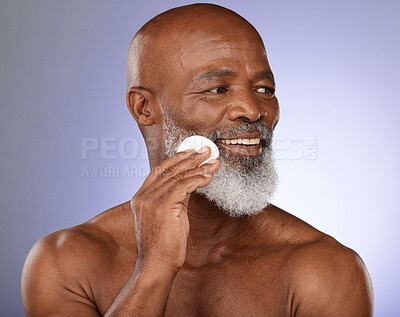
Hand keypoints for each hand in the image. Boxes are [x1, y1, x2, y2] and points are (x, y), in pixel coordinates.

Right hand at [131, 147, 219, 272]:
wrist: (156, 265)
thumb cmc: (163, 244)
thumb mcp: (167, 215)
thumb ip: (175, 198)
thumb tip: (189, 183)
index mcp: (141, 197)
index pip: (159, 171)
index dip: (176, 159)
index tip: (191, 152)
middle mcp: (143, 196)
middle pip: (169, 170)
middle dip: (190, 158)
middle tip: (206, 150)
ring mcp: (151, 200)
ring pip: (178, 176)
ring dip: (198, 167)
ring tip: (213, 162)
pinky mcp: (163, 206)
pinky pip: (183, 186)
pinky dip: (197, 179)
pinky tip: (208, 177)